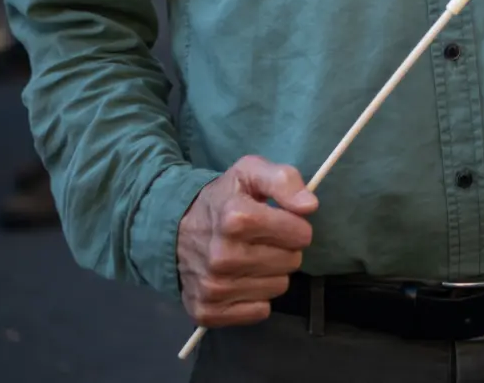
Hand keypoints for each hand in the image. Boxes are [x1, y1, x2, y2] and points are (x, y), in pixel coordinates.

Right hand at [177, 155, 317, 328]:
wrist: (174, 230)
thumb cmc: (222, 200)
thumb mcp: (250, 173)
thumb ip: (284, 180)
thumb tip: (309, 206)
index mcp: (235, 218)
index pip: (299, 234)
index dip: (295, 225)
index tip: (280, 220)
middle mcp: (223, 256)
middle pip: (292, 261)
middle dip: (284, 248)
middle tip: (262, 239)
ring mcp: (214, 287)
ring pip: (278, 287)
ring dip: (271, 272)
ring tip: (250, 257)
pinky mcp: (208, 312)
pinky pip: (260, 311)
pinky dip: (256, 297)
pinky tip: (240, 279)